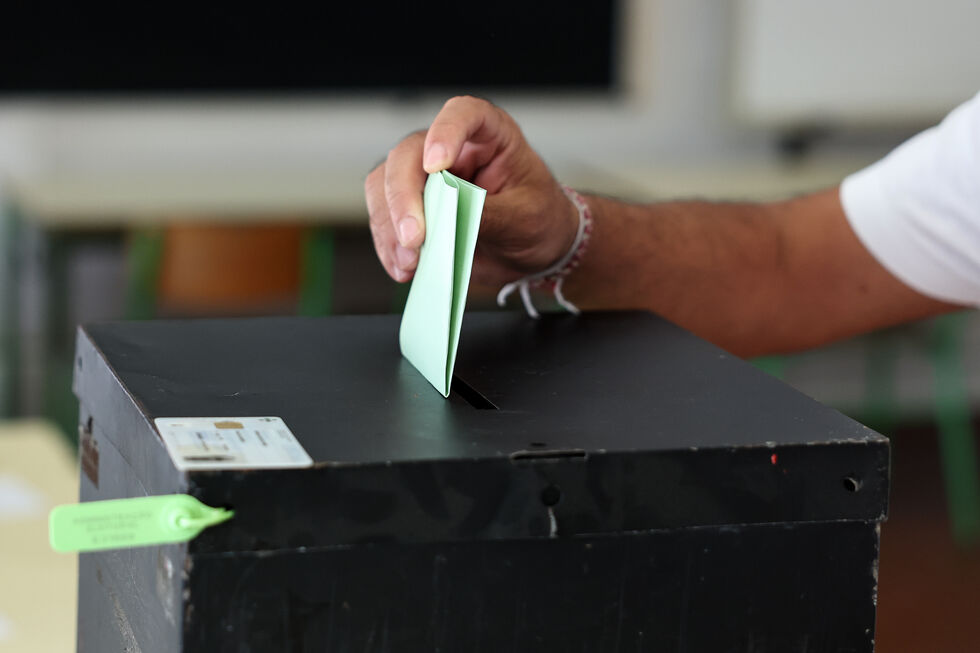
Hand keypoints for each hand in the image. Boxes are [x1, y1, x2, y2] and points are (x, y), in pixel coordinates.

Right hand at [365, 96, 578, 286]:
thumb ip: (486, 214)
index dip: (445, 132)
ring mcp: (426, 178)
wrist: (534, 249)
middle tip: (414, 239)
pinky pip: (384, 217)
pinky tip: (403, 268)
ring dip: (389, 226)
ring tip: (409, 263)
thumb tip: (446, 217)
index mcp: (490, 136)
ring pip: (384, 185)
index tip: (436, 165)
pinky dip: (388, 244)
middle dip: (404, 198)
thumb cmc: (539, 221)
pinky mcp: (413, 207)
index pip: (463, 114)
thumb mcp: (523, 219)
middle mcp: (452, 150)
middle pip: (408, 156)